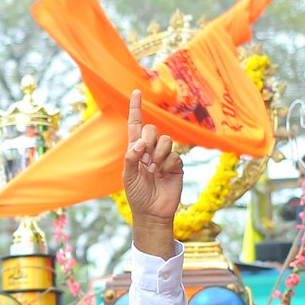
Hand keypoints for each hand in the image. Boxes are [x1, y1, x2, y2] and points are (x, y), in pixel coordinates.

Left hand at [122, 90, 183, 226]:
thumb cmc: (137, 194)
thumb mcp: (128, 176)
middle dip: (148, 140)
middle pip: (151, 129)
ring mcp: (164, 156)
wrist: (152, 212)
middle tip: (144, 159)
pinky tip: (163, 174)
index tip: (136, 92)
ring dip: (157, 154)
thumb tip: (139, 143)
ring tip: (153, 169)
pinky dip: (167, 164)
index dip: (136, 109)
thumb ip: (130, 158)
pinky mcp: (176, 164)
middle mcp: (150, 149)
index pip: (135, 125)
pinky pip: (174, 155)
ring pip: (166, 140)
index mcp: (136, 149)